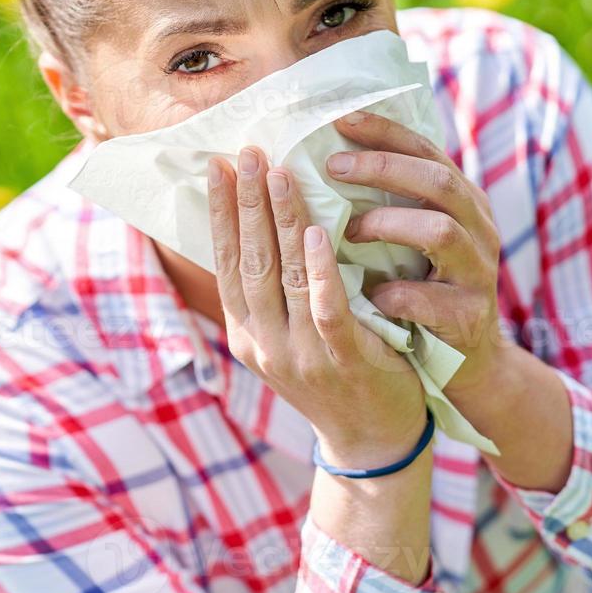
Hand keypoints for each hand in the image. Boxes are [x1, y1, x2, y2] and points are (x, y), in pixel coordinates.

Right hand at [207, 147, 427, 468]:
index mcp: (246, 332)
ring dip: (279, 221)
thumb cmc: (335, 374)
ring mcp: (300, 354)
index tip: (219, 165)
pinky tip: (315, 233)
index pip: (226, 262)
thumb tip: (263, 223)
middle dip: (246, 203)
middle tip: (248, 151)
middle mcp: (264, 343)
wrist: (372, 441)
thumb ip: (275, 292)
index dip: (221, 213)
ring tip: (280, 173)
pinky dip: (319, 270)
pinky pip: (326, 309)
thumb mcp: (289, 337)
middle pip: (249, 261)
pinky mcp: (343, 362)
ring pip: (284, 276)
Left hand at [326, 110, 505, 394]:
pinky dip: (397, 294)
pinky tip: (368, 295)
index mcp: (464, 200)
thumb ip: (390, 198)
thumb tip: (324, 152)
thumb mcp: (415, 234)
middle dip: (384, 168)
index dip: (386, 132)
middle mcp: (479, 228)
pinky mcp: (469, 317)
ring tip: (348, 230)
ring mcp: (478, 272)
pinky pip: (432, 300)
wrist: (464, 359)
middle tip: (333, 166)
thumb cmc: (423, 285)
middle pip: (439, 182)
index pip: (427, 150)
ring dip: (388, 226)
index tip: (340, 117)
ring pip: (442, 232)